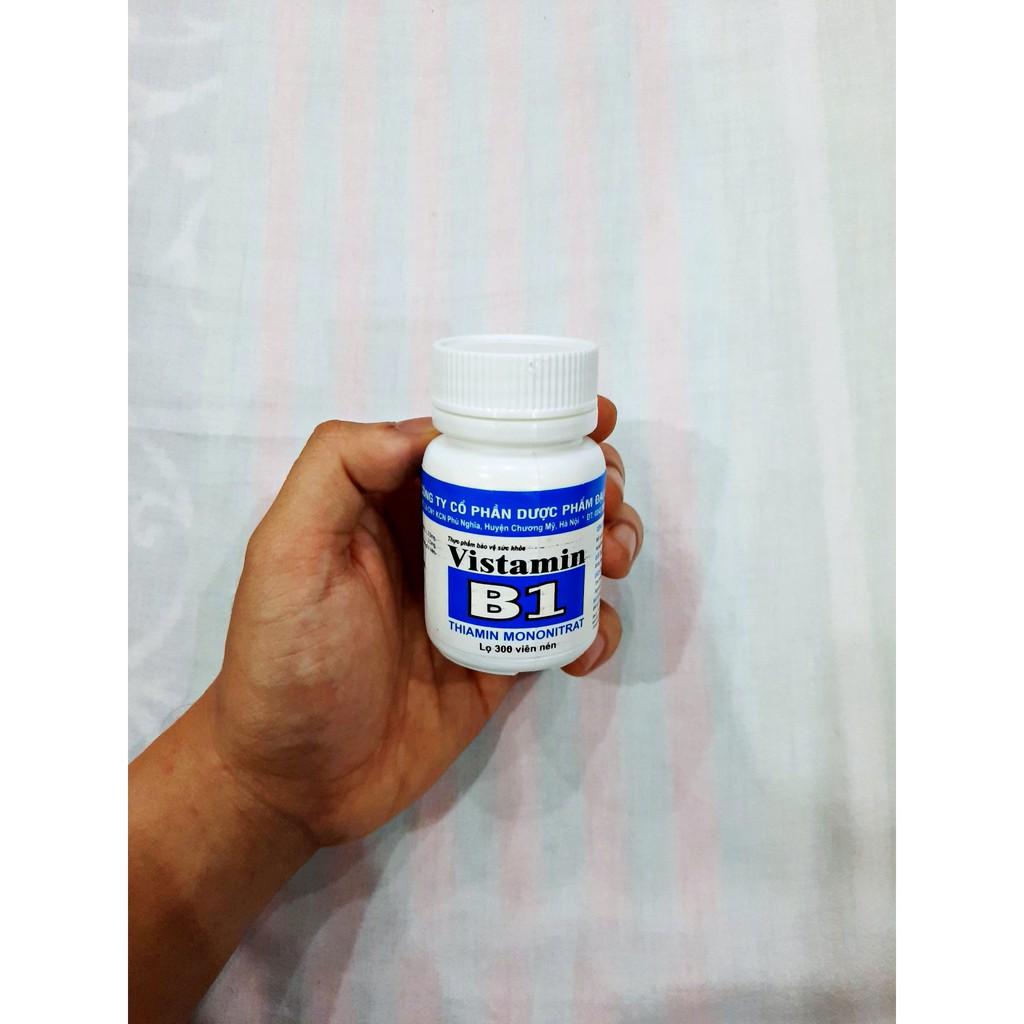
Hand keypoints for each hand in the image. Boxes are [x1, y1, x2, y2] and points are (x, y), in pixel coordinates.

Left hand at [205, 396, 642, 844]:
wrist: (299, 782)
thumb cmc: (285, 660)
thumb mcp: (288, 551)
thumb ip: (338, 469)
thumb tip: (427, 428)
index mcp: (395, 504)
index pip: (477, 445)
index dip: (538, 425)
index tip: (594, 422)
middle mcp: (445, 543)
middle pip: (534, 491)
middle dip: (589, 483)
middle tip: (609, 503)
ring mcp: (481, 602)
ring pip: (562, 553)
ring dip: (606, 543)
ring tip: (612, 562)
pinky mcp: (503, 657)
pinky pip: (564, 628)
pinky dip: (595, 629)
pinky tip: (587, 649)